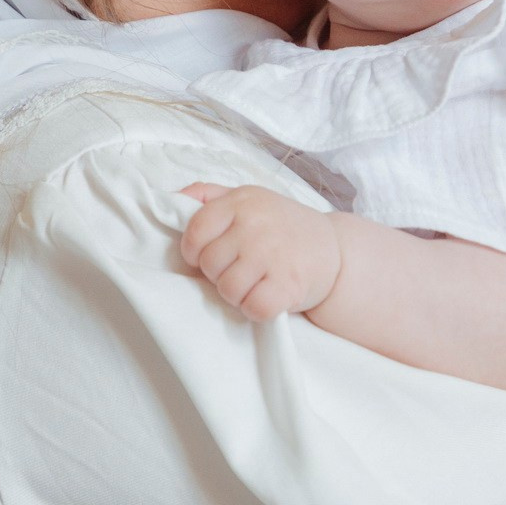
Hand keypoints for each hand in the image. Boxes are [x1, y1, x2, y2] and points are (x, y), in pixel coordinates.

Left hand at [180, 184, 341, 320]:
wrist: (335, 250)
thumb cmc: (283, 227)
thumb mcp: (249, 198)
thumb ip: (209, 195)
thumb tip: (171, 196)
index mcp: (240, 201)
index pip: (194, 232)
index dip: (195, 252)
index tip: (211, 256)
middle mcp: (255, 224)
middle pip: (209, 265)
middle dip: (221, 274)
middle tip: (242, 269)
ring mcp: (271, 254)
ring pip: (227, 289)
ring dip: (238, 294)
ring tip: (256, 282)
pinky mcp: (287, 284)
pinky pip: (252, 307)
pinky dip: (257, 309)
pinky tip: (268, 296)